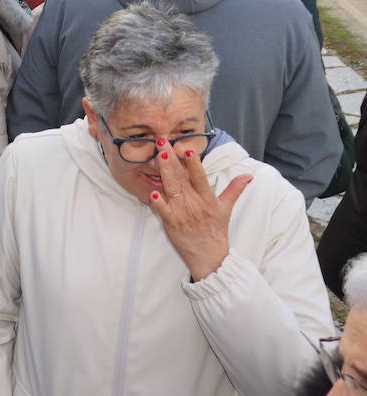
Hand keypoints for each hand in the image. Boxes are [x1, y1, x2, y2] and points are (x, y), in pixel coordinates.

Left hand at [149, 142, 252, 280]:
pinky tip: (151, 192)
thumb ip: (235, 189)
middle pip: (182, 178)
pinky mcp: (171, 222)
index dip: (194, 164)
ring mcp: (182, 213)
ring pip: (171, 189)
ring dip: (164, 173)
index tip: (188, 149)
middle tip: (163, 142)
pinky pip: (163, 210)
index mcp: (208, 199)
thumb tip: (249, 175)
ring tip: (158, 157)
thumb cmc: (216, 230)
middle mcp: (195, 204)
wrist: (210, 257)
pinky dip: (158, 202)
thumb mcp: (227, 208)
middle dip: (172, 160)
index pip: (200, 177)